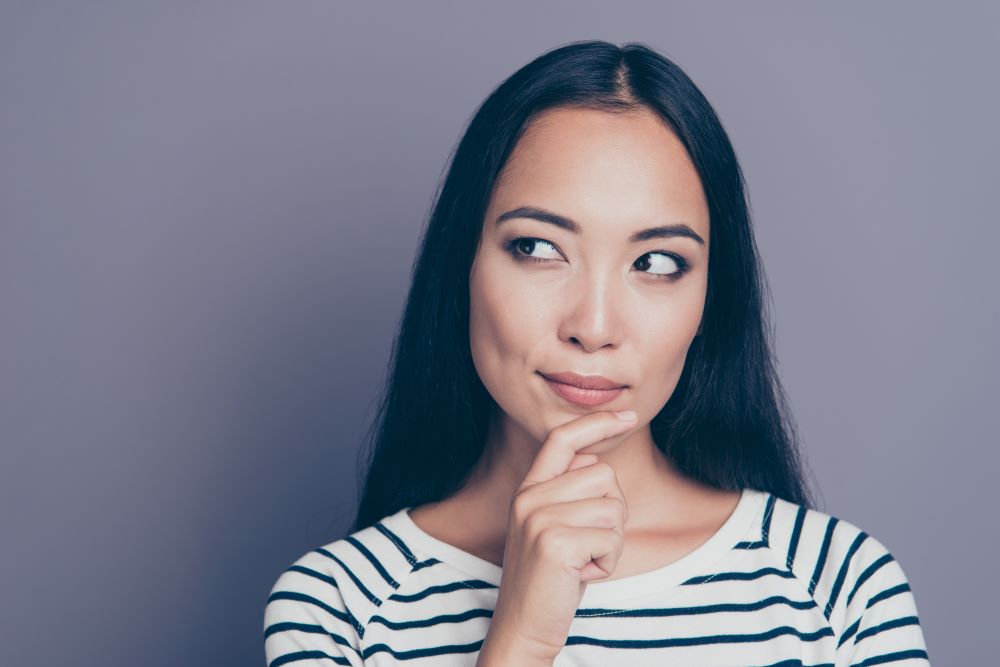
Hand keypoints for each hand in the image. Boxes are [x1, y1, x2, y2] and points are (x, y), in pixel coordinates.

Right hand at [478, 410, 636, 663]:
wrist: (524, 627)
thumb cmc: (551, 579)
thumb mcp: (555, 528)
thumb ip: (568, 492)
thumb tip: (594, 458)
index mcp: (529, 489)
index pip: (562, 439)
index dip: (597, 423)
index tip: (627, 416)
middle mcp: (529, 497)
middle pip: (604, 475)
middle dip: (612, 513)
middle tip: (587, 545)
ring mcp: (539, 517)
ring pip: (613, 507)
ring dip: (611, 541)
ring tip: (583, 561)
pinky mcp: (555, 542)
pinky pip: (611, 538)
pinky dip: (607, 562)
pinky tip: (582, 575)